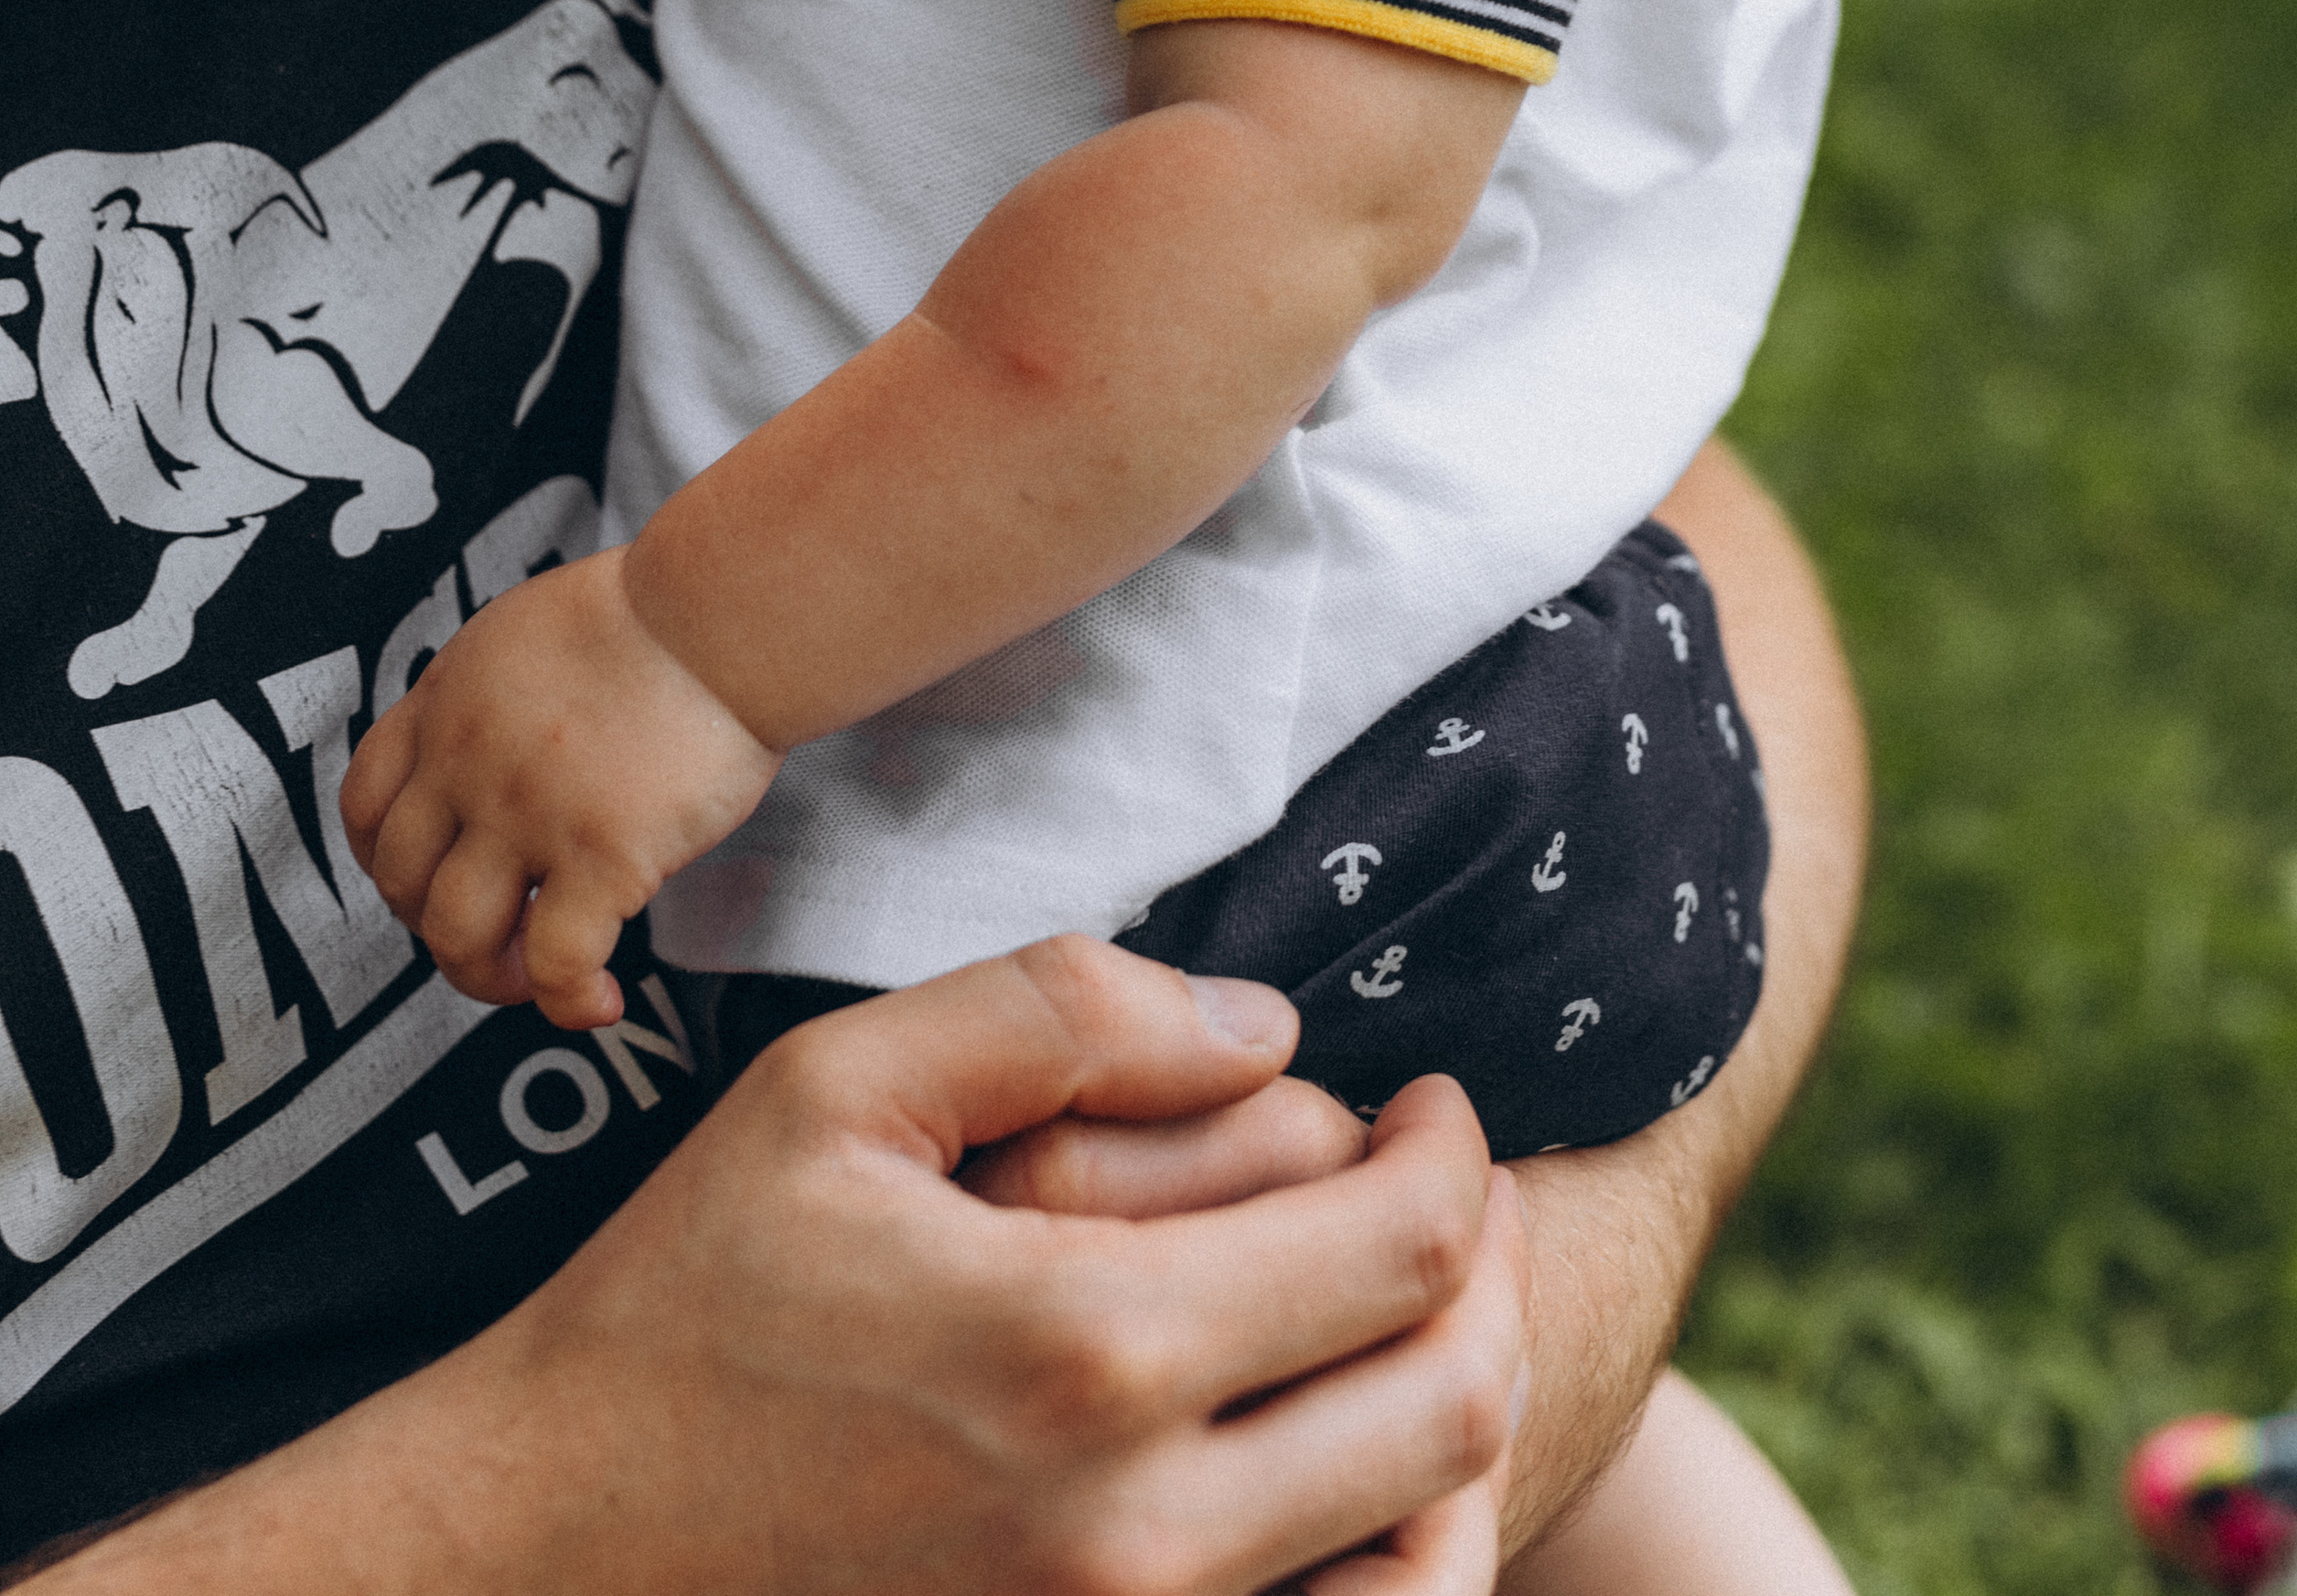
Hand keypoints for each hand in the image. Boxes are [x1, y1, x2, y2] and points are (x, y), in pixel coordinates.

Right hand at [59, 943, 1523, 1595]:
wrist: (553, 1557)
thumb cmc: (687, 1304)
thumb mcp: (837, 1087)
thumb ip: (1062, 1011)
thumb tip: (1270, 1027)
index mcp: (1085, 1346)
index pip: (1397, 1246)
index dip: (1453, 1152)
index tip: (1433, 1100)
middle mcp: (1140, 1531)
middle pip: (1450, 1407)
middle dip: (1486, 1277)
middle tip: (1450, 1200)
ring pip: (1426, 1555)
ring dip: (1460, 1430)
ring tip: (1422, 1330)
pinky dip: (1386, 1557)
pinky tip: (1341, 1465)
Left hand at [340, 550, 777, 1027]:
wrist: (723, 615)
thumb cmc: (661, 612)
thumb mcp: (531, 627)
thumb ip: (496, 693)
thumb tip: (504, 748)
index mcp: (450, 700)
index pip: (363, 803)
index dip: (383, 860)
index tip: (420, 881)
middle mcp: (468, 760)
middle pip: (400, 882)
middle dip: (435, 925)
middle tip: (490, 930)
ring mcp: (526, 812)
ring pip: (456, 937)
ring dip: (487, 977)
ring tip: (534, 975)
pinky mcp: (598, 856)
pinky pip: (557, 965)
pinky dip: (571, 1003)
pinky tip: (600, 1001)